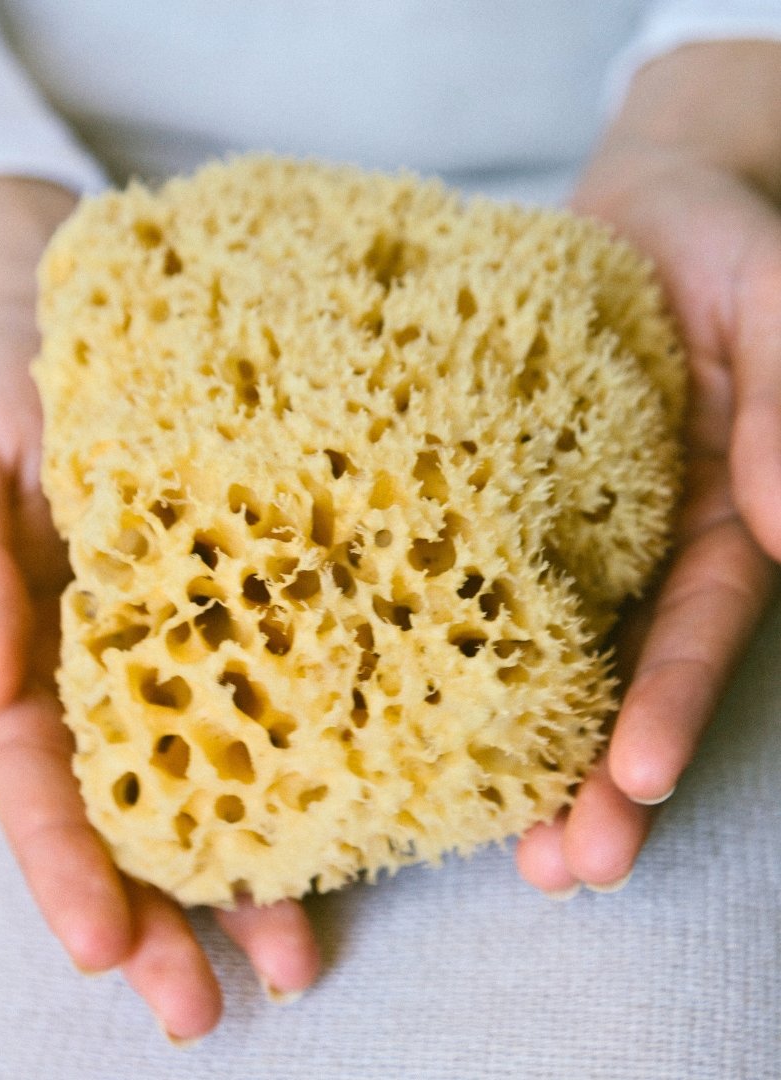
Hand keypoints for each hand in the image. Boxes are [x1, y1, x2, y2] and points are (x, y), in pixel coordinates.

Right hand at [0, 178, 319, 1041]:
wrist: (75, 313)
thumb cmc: (2, 378)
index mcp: (12, 637)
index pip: (28, 773)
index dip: (61, 860)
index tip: (105, 948)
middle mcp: (93, 659)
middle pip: (120, 806)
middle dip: (154, 912)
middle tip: (200, 1009)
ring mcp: (172, 639)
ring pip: (202, 777)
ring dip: (236, 874)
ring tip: (288, 962)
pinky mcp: (243, 600)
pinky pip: (270, 695)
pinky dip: (299, 767)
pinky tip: (347, 826)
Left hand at [516, 42, 780, 895]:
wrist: (642, 205)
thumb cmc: (724, 248)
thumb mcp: (776, 308)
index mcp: (712, 520)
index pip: (695, 633)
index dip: (667, 709)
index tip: (630, 785)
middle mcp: (639, 543)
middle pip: (617, 675)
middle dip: (596, 777)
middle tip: (560, 870)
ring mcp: (562, 525)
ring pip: (540, 650)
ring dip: (518, 744)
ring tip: (492, 841)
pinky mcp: (488, 491)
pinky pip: (462, 569)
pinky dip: (437, 635)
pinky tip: (394, 696)